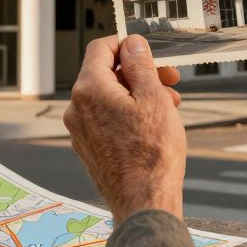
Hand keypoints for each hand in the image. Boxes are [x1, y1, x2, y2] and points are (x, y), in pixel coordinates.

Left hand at [63, 35, 186, 221]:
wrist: (144, 202)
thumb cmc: (152, 154)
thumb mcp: (153, 97)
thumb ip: (140, 64)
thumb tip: (131, 44)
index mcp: (89, 90)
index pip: (100, 48)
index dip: (126, 44)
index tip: (146, 51)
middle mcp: (77, 108)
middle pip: (106, 74)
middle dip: (140, 73)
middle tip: (169, 79)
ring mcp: (80, 130)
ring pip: (109, 98)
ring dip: (138, 94)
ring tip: (169, 105)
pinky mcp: (89, 148)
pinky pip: (106, 119)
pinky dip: (128, 114)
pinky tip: (153, 124)